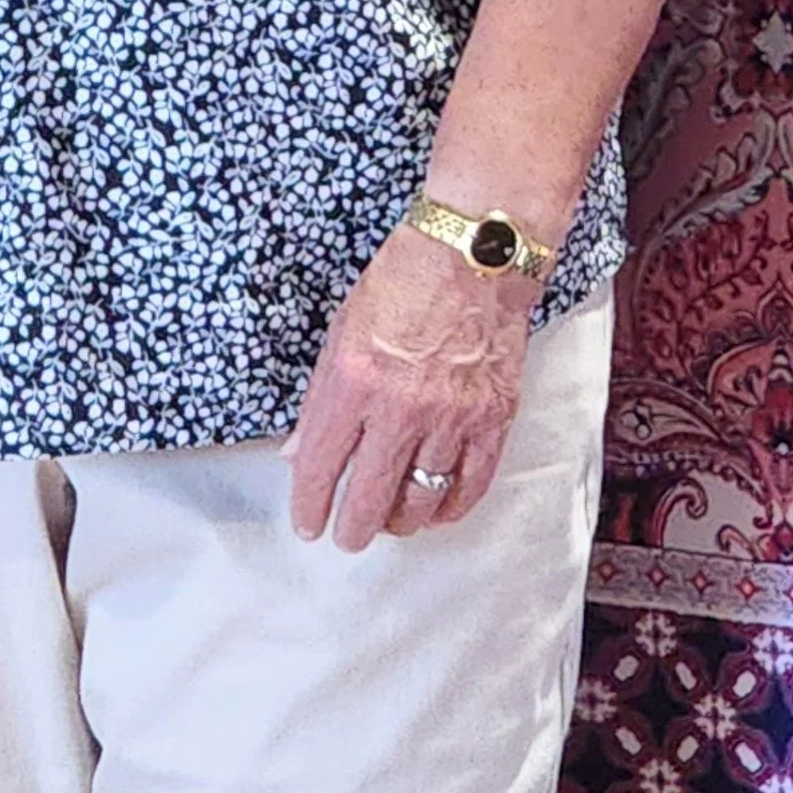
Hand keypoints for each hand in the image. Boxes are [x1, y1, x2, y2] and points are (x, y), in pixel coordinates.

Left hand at [286, 220, 530, 549]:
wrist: (474, 255)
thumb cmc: (404, 280)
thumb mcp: (341, 331)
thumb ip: (320, 399)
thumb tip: (299, 452)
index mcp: (354, 381)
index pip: (323, 465)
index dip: (311, 505)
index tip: (308, 524)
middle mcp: (401, 407)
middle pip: (372, 496)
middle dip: (354, 529)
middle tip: (347, 538)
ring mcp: (451, 416)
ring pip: (422, 499)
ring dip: (400, 522)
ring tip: (390, 523)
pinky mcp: (492, 418)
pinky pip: (471, 485)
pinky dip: (451, 508)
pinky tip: (436, 511)